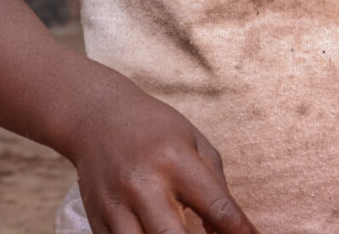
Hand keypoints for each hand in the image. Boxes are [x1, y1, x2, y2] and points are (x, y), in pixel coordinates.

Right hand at [66, 88, 259, 233]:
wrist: (96, 117)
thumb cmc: (155, 129)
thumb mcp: (194, 143)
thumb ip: (216, 186)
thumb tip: (230, 232)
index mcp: (176, 160)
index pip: (218, 208)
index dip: (241, 233)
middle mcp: (144, 184)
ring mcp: (117, 205)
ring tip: (182, 232)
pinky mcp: (98, 220)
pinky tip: (157, 232)